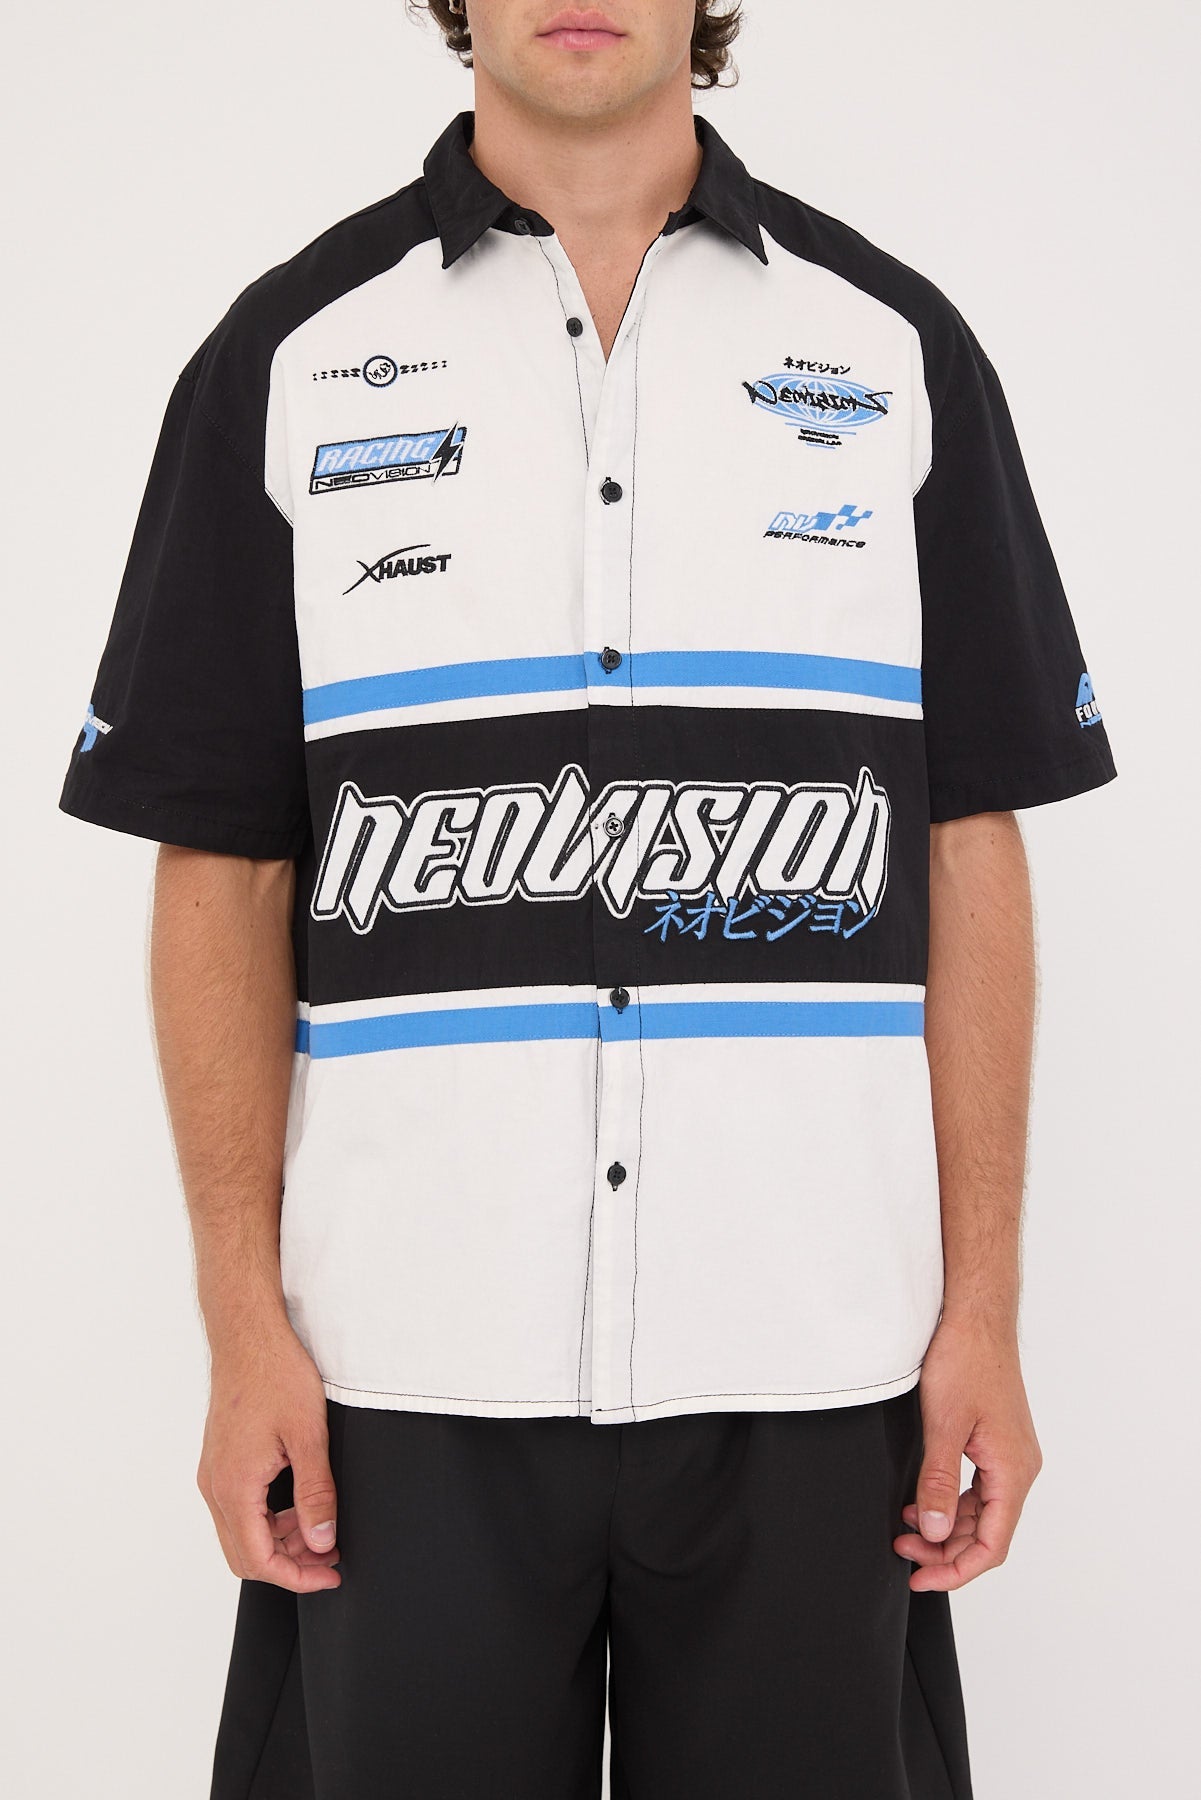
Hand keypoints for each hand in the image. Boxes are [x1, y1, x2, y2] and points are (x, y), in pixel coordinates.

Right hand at [196, 1323, 341, 1591]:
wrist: (248, 1335)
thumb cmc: (276, 1375)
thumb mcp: (309, 1436)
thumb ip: (316, 1494)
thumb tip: (321, 1541)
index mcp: (235, 1487)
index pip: (259, 1560)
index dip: (297, 1578)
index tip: (330, 1575)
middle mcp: (215, 1486)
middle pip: (245, 1554)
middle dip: (289, 1564)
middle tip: (330, 1557)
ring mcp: (214, 1473)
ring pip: (241, 1532)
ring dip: (280, 1540)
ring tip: (322, 1529)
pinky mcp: (220, 1461)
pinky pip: (239, 1508)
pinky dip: (269, 1518)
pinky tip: (300, 1504)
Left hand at [893, 1313, 1042, 1590]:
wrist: (975, 1316)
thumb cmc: (965, 1360)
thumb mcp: (943, 1426)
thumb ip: (939, 1483)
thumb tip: (935, 1533)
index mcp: (1013, 1471)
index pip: (993, 1544)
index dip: (957, 1570)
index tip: (921, 1579)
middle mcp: (1018, 1467)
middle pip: (988, 1533)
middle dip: (945, 1551)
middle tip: (902, 1555)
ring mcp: (1009, 1454)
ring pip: (982, 1512)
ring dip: (946, 1528)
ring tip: (904, 1531)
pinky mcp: (995, 1440)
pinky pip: (978, 1488)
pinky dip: (951, 1503)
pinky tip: (920, 1501)